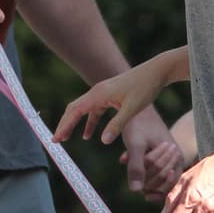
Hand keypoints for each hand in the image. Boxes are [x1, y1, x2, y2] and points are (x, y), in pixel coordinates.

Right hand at [54, 54, 169, 146]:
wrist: (157, 71)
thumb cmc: (145, 87)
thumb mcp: (132, 108)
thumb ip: (117, 124)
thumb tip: (103, 141)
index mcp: (99, 94)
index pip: (75, 111)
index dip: (64, 126)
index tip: (56, 139)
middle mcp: (97, 92)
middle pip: (74, 109)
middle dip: (64, 125)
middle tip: (56, 141)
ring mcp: (103, 93)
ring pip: (83, 110)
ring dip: (74, 124)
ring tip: (66, 138)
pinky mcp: (111, 95)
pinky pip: (94, 110)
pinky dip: (89, 122)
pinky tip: (89, 135)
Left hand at [118, 106, 180, 198]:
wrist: (138, 108)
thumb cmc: (138, 124)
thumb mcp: (135, 145)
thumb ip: (136, 167)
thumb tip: (136, 190)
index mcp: (175, 156)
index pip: (166, 183)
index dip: (147, 183)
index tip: (132, 169)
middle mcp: (176, 160)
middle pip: (161, 183)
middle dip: (142, 177)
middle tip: (129, 159)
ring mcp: (170, 159)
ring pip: (157, 180)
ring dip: (140, 173)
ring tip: (128, 157)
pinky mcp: (161, 158)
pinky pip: (153, 174)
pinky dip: (139, 171)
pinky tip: (125, 160)